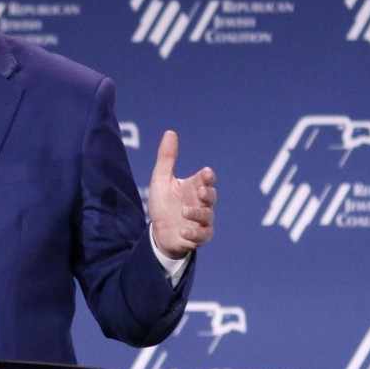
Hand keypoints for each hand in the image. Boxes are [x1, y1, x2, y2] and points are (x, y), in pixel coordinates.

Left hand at [148, 130, 215, 259]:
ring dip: (197, 213)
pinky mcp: (198, 236)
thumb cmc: (162, 204)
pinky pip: (202, 235)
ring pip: (207, 215)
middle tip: (200, 191)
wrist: (158, 232)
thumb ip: (167, 158)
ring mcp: (201, 220)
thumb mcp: (160, 180)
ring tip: (184, 211)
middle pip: (211, 196)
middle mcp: (200, 202)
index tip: (207, 173)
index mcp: (193, 187)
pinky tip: (184, 230)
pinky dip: (194, 232)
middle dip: (208, 193)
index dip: (207, 176)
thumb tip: (170, 132)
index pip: (205, 179)